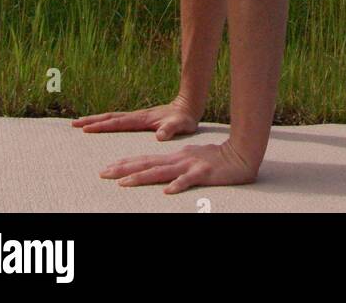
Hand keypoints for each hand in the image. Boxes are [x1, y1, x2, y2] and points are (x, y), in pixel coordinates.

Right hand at [71, 97, 199, 141]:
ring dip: (96, 120)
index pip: (117, 122)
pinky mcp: (139, 119)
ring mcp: (137, 116)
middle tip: (73, 123)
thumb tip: (160, 135)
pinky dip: (106, 121)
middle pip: (109, 117)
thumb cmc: (184, 119)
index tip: (85, 128)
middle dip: (92, 120)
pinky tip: (101, 125)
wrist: (188, 107)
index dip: (102, 126)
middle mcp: (136, 116)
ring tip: (80, 123)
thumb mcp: (180, 125)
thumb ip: (170, 129)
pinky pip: (118, 120)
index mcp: (142, 119)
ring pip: (112, 117)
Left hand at [100, 139, 257, 191]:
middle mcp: (178, 159)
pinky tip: (168, 191)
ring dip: (142, 177)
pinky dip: (178, 185)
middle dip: (124, 169)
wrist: (241, 153)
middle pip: (147, 164)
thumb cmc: (216, 159)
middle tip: (104, 173)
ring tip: (124, 183)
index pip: (145, 160)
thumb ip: (175, 166)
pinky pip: (189, 180)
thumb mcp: (192, 159)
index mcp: (175, 157)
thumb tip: (160, 174)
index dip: (126, 164)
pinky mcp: (204, 172)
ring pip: (162, 172)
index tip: (107, 168)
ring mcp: (190, 165)